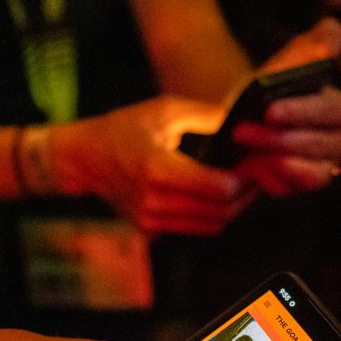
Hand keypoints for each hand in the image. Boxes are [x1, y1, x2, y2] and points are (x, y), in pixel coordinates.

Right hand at [51, 96, 255, 236]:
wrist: (84, 159)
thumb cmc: (124, 128)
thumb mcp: (164, 110)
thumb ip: (207, 116)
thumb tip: (245, 123)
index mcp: (157, 168)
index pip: (218, 188)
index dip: (244, 178)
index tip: (253, 161)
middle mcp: (154, 201)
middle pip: (222, 210)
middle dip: (245, 193)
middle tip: (255, 172)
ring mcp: (151, 220)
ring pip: (213, 224)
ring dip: (233, 207)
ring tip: (240, 182)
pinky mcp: (151, 230)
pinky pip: (196, 228)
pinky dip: (213, 214)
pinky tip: (216, 194)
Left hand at [232, 18, 340, 195]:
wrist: (247, 117)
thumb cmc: (273, 86)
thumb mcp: (291, 59)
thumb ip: (316, 43)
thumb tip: (333, 41)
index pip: (334, 112)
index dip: (303, 112)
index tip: (270, 110)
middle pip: (320, 145)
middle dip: (280, 138)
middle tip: (243, 130)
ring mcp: (325, 167)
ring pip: (311, 171)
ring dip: (274, 159)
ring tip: (244, 149)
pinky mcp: (302, 186)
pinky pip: (293, 188)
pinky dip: (272, 178)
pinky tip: (250, 168)